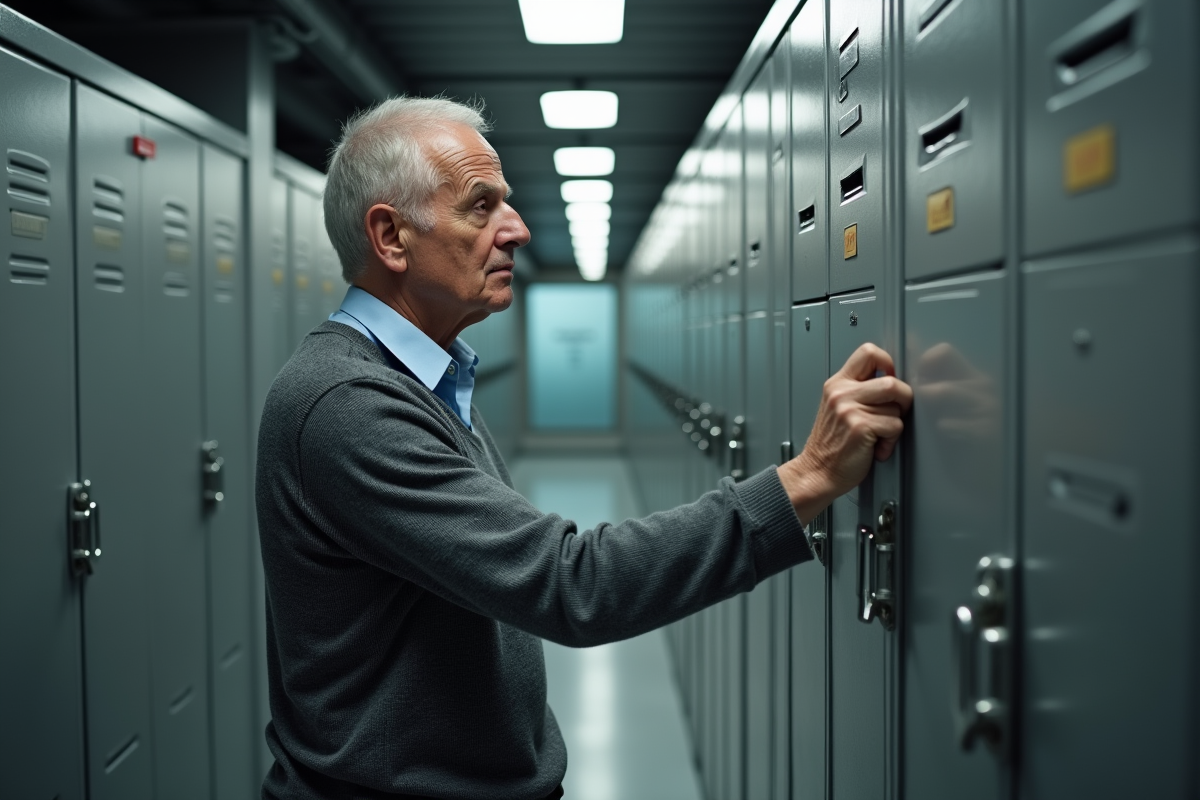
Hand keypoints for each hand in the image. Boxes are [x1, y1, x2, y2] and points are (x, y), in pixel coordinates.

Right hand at [778, 343, 912, 524]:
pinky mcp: (860, 427)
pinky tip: (875, 447)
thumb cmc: (830, 445)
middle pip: (892, 381)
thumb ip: (858, 390)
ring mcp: (849, 409)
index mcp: (837, 384)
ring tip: (878, 435)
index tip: (890, 379)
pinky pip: (895, 426)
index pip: (869, 352)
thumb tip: (891, 380)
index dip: (888, 364)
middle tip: (892, 413)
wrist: (816, 471)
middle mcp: (841, 393)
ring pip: (896, 407)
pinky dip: (890, 441)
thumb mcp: (837, 407)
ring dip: (894, 425)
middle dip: (902, 400)